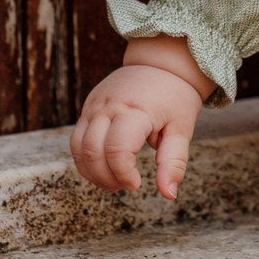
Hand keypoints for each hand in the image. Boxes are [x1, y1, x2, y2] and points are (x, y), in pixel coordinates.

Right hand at [70, 64, 201, 199]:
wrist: (162, 64)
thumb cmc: (175, 98)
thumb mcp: (182, 129)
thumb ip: (174, 162)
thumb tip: (169, 194)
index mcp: (135, 110)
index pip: (116, 149)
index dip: (123, 173)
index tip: (137, 183)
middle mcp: (108, 106)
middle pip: (92, 151)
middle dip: (105, 177)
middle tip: (125, 185)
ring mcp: (94, 106)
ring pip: (78, 147)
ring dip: (91, 171)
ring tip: (113, 180)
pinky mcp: (88, 107)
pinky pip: (77, 138)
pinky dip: (85, 158)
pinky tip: (104, 167)